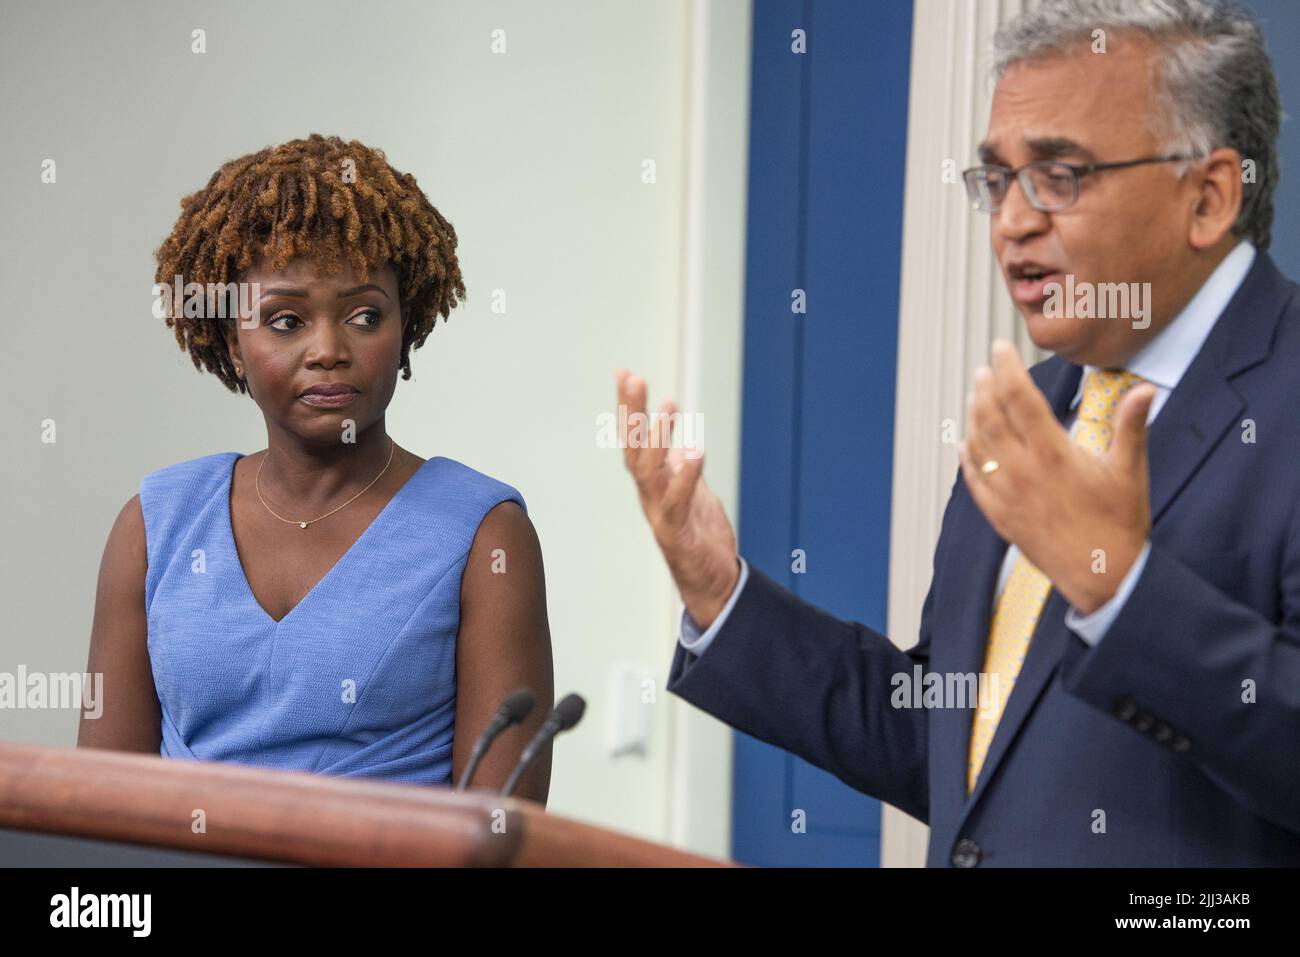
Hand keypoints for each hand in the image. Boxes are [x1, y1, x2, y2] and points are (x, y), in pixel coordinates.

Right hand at [615, 368, 740, 629]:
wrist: (711, 583)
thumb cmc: (700, 536)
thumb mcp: (692, 491)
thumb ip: (681, 466)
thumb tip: (675, 441)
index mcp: (652, 482)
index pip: (634, 439)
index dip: (627, 407)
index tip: (623, 372)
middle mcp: (649, 495)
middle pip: (633, 448)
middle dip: (631, 413)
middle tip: (633, 378)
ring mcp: (659, 513)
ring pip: (648, 472)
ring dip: (654, 438)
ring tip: (667, 406)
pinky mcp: (677, 532)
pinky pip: (677, 501)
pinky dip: (684, 476)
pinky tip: (693, 450)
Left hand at [956, 340, 1157, 614]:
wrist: (1103, 576)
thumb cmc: (1121, 523)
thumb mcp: (1130, 471)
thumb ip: (1131, 426)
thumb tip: (1144, 389)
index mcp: (1054, 454)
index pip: (1020, 399)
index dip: (1006, 369)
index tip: (999, 348)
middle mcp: (1023, 472)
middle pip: (991, 418)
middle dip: (985, 388)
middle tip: (984, 369)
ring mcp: (1007, 496)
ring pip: (978, 447)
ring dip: (973, 418)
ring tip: (974, 397)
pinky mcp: (1001, 517)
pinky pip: (975, 482)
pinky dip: (967, 459)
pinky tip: (965, 444)